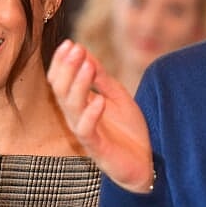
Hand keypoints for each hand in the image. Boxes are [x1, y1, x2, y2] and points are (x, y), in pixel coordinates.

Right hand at [47, 40, 153, 192]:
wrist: (145, 163)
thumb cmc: (128, 130)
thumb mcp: (116, 96)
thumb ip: (100, 78)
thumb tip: (85, 52)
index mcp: (79, 105)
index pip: (60, 81)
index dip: (62, 62)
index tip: (70, 43)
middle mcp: (76, 118)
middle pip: (61, 91)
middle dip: (67, 68)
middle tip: (75, 49)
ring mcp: (85, 133)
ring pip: (71, 107)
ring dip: (78, 85)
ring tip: (87, 66)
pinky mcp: (96, 148)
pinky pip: (86, 130)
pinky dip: (91, 115)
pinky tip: (99, 101)